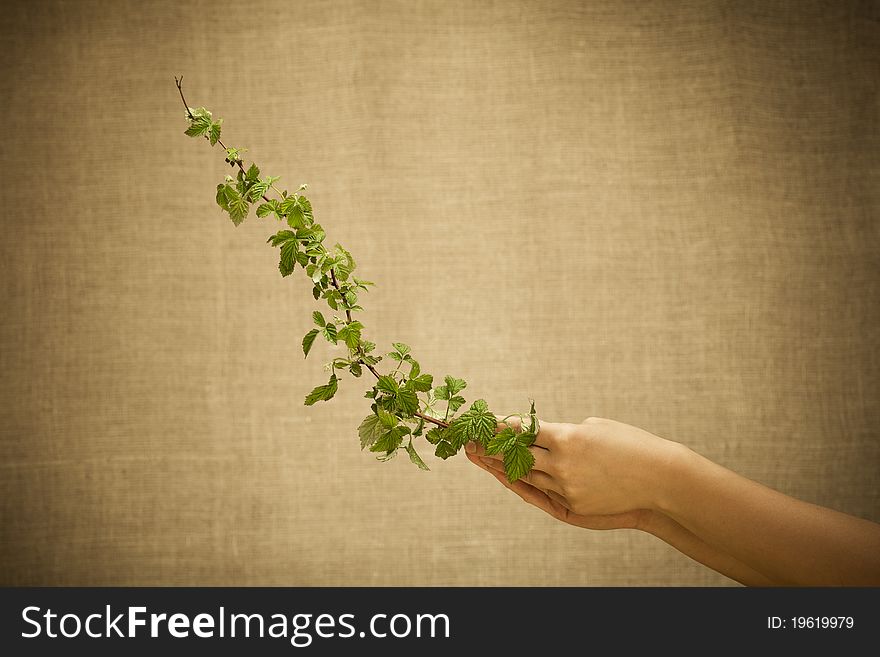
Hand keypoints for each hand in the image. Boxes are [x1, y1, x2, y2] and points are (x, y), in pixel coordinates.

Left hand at [465, 416, 681, 528]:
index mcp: (568, 437)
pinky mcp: (572, 505)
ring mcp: (566, 488)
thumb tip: (540, 434)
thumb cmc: (631, 446)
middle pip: (515, 454)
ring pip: (523, 475)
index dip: (498, 425)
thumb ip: (565, 433)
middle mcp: (562, 464)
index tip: (479, 419)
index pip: (522, 429)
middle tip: (466, 439)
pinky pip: (539, 492)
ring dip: (498, 465)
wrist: (660, 482)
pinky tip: (502, 475)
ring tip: (477, 455)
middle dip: (489, 446)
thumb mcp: (596, 428)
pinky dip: (519, 481)